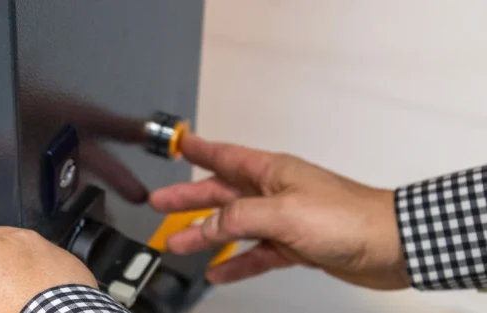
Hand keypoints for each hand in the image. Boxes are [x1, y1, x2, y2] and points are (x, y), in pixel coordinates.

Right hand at [149, 134, 409, 289]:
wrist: (391, 246)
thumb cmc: (351, 217)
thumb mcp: (283, 213)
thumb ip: (241, 218)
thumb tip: (209, 224)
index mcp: (271, 172)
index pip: (224, 155)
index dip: (197, 148)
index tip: (177, 142)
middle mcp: (274, 192)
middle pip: (221, 193)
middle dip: (188, 197)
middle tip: (161, 202)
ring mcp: (284, 220)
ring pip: (233, 226)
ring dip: (205, 234)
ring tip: (178, 242)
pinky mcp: (295, 245)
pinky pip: (255, 254)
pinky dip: (235, 263)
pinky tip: (219, 271)